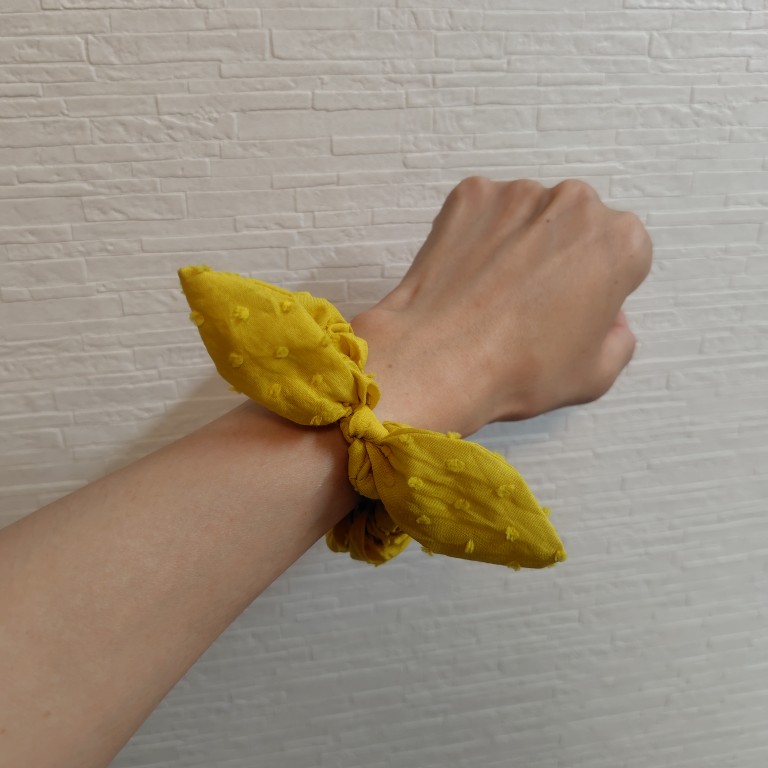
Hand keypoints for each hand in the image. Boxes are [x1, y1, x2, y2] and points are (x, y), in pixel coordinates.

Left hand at [351, 177, 652, 436]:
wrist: (440, 359)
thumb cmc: (517, 368)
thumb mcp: (596, 375)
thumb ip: (619, 340)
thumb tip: (610, 324)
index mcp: (620, 242)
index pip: (622, 255)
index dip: (600, 286)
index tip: (576, 308)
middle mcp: (575, 202)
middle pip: (576, 226)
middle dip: (561, 256)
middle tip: (533, 302)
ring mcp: (519, 193)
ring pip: (529, 215)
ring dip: (518, 243)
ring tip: (495, 293)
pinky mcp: (471, 195)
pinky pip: (483, 211)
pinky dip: (478, 235)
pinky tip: (470, 276)